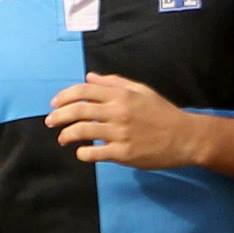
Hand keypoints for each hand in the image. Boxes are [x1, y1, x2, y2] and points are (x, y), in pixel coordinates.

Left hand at [45, 73, 199, 170]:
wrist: (184, 137)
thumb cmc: (161, 113)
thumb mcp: (140, 91)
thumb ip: (114, 83)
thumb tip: (90, 78)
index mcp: (121, 94)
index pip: (84, 91)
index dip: (64, 97)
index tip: (54, 104)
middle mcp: (118, 111)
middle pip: (79, 110)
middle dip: (59, 116)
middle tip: (49, 122)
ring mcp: (120, 133)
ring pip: (83, 131)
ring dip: (67, 135)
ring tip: (62, 139)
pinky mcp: (123, 153)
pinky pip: (95, 153)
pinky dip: (83, 153)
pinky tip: (81, 152)